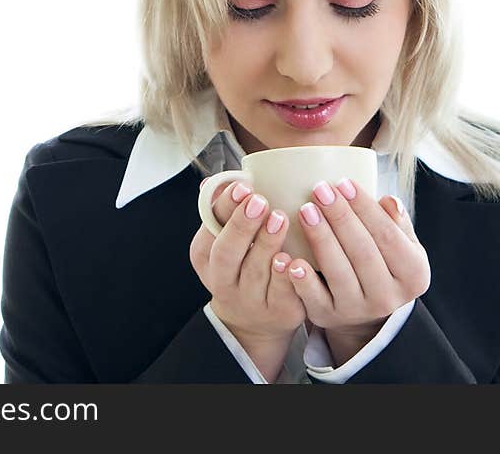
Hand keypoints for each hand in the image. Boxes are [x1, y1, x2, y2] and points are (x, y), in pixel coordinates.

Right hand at [190, 178, 305, 378]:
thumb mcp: (226, 239)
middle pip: (227, 254)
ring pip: (256, 272)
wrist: (255, 320)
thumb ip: (224, 210)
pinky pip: (283, 294)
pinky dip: (286, 276)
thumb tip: (218, 179)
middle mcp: (224, 281)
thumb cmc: (242, 265)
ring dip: (267, 244)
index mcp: (206, 257)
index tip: (243, 186)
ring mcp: (251, 300)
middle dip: (242, 226)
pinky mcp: (279, 312)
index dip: (225, 208)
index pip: (210, 229)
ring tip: (280, 219)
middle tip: (260, 202)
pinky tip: (293, 259)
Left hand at [286, 178, 430, 359]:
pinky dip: (302, 280)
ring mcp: (357, 310)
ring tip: (306, 210)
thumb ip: (396, 223)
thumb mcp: (400, 244)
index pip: (388, 236)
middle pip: (362, 252)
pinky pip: (314, 299)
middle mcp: (388, 297)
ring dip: (321, 239)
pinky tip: (290, 259)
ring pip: (338, 272)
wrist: (363, 309)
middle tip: (320, 189)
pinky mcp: (328, 316)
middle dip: (340, 217)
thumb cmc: (381, 261)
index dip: (365, 208)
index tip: (344, 183)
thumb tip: (389, 201)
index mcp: (414, 274)